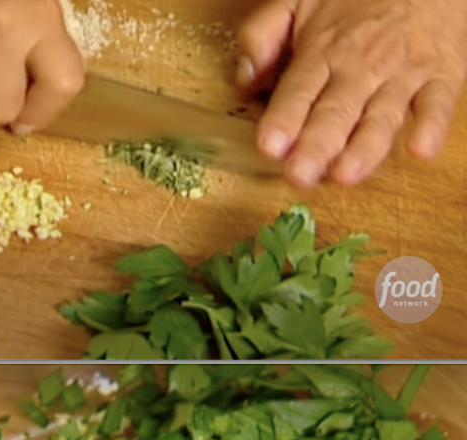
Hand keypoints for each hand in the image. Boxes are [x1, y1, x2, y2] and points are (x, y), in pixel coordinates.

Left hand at [236, 0, 466, 186]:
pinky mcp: (441, 76)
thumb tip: (243, 79)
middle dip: (316, 145)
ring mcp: (402, 74)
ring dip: (364, 147)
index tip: (269, 147)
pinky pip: (438, 103)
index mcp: (322, 53)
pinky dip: (432, 126)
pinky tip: (420, 149)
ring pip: (382, 116)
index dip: (284, 119)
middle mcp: (360, 68)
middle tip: (299, 175)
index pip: (299, 91)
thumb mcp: (299, 0)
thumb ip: (264, 35)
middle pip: (335, 112)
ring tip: (345, 175)